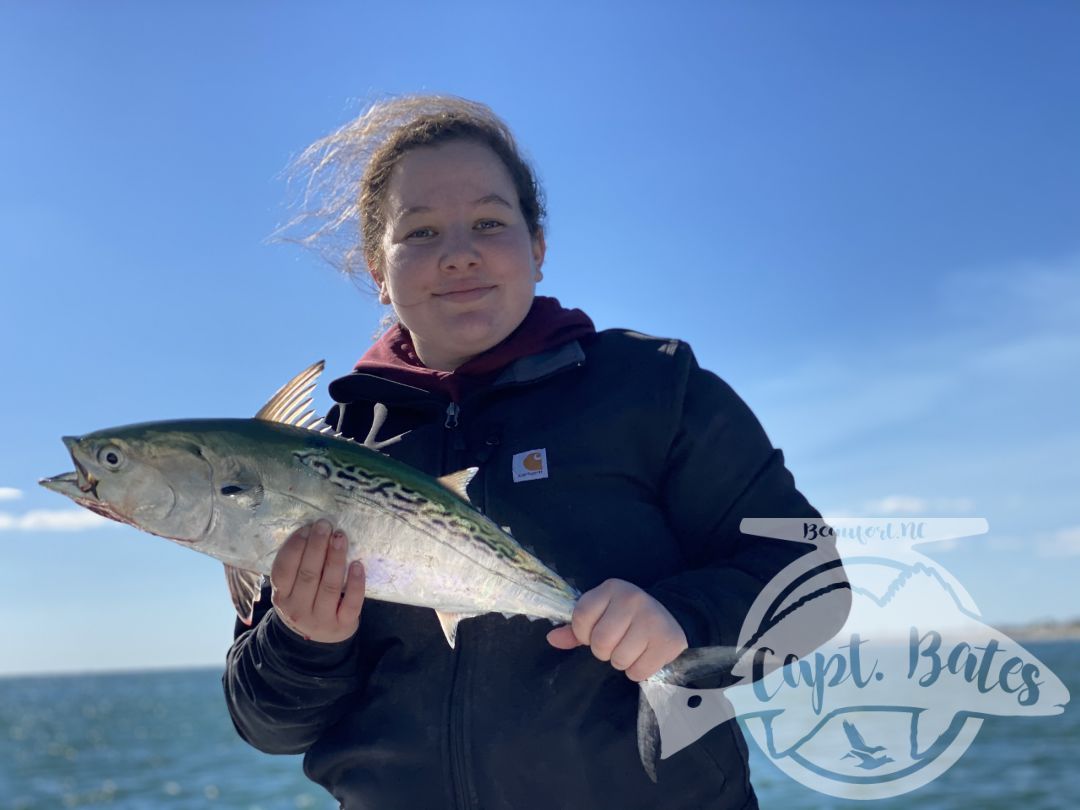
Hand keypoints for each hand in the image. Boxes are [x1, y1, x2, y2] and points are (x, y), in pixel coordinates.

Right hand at [270, 519, 365, 642]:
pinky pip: (351, 603)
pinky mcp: (343, 624)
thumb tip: (311, 531)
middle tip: (325, 526)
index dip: (295, 547)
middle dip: (317, 547)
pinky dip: (356, 584)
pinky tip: (358, 565)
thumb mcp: (291, 589)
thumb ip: (296, 566)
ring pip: (330, 586)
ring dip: (336, 559)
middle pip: (308, 575)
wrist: (317, 640)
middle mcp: (298, 609)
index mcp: (281, 596)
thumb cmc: (304, 602)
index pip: (284, 570)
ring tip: (340, 538)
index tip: (307, 528)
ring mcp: (321, 619)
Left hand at [546, 579, 687, 681]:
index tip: (593, 633)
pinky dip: (637, 671)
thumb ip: (575, 628)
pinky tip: (644, 655)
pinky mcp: (667, 641)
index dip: (582, 633)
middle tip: (615, 643)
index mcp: (611, 589)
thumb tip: (551, 639)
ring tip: (631, 648)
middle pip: (600, 642)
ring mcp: (652, 619)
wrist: (670, 615)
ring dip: (621, 662)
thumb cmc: (627, 616)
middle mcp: (632, 599)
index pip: (581, 617)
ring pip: (619, 659)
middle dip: (603, 651)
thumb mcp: (601, 614)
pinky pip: (638, 671)